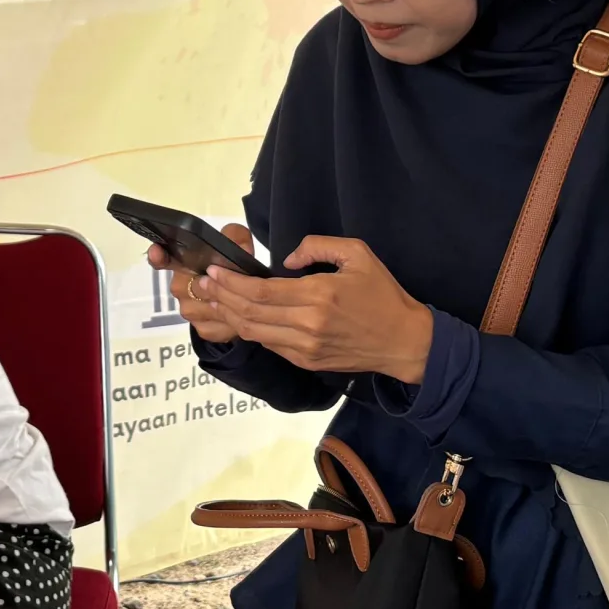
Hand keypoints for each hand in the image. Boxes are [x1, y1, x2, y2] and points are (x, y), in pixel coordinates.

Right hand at [149, 230, 249, 344]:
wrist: (243, 297)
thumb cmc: (232, 267)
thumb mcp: (237, 244)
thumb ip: (235, 238)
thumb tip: (238, 248)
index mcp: (183, 262)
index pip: (163, 258)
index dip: (158, 256)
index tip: (157, 253)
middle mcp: (180, 287)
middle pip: (195, 288)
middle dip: (218, 285)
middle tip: (235, 280)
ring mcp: (188, 309)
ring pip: (208, 309)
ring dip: (227, 305)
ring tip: (242, 298)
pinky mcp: (201, 328)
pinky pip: (216, 327)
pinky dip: (231, 322)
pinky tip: (238, 314)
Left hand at [198, 236, 433, 381]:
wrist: (405, 342)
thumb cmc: (383, 294)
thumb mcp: (358, 254)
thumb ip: (318, 246)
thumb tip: (287, 259)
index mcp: (319, 296)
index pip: (261, 292)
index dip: (232, 283)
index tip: (214, 271)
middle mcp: (307, 325)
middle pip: (250, 313)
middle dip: (222, 297)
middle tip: (204, 283)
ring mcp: (306, 348)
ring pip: (255, 332)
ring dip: (230, 316)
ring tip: (214, 299)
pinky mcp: (307, 362)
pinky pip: (270, 345)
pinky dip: (251, 330)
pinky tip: (240, 317)